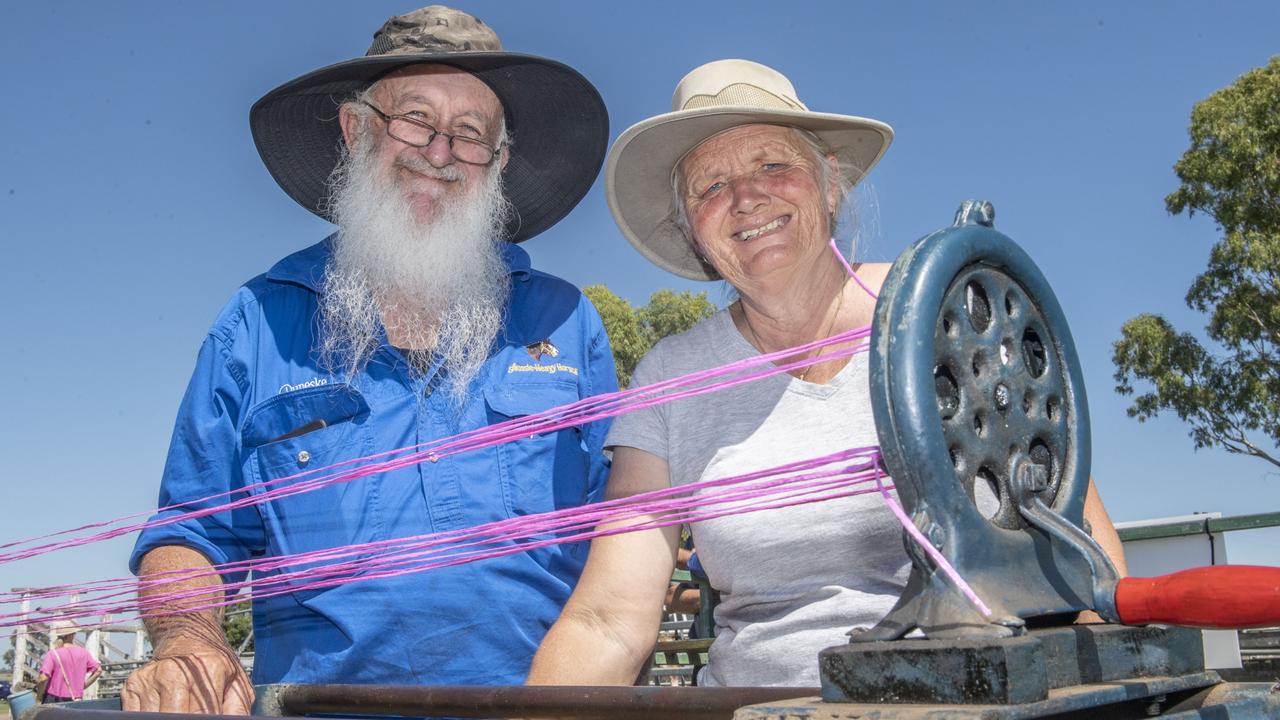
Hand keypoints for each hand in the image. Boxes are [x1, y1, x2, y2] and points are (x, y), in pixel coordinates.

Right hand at [122, 637, 252, 713]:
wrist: (187, 638)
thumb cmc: (214, 665)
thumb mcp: (236, 682)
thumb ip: (237, 709)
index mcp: (207, 670)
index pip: (201, 714)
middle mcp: (174, 672)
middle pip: (173, 717)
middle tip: (190, 716)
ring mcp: (150, 679)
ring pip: (153, 718)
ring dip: (166, 718)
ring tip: (181, 708)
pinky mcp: (132, 686)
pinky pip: (136, 715)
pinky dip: (150, 716)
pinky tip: (164, 707)